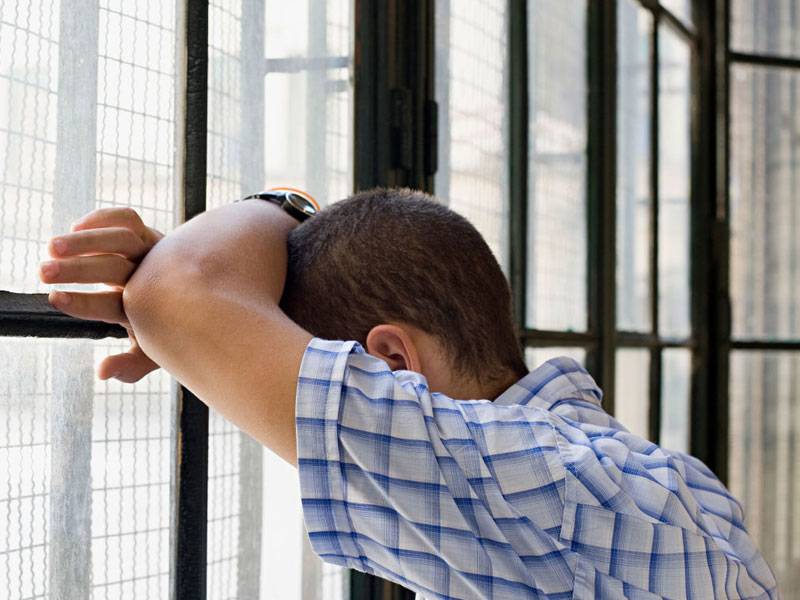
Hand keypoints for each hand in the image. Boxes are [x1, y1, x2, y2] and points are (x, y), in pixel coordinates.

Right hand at [39, 207, 164, 382]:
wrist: (203, 297)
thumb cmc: (166, 327)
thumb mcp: (152, 351)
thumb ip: (130, 365)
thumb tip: (102, 372)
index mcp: (148, 308)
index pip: (114, 306)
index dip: (84, 304)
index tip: (53, 299)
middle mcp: (152, 277)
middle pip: (114, 268)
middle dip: (77, 270)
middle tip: (43, 272)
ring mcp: (152, 253)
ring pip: (121, 238)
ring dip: (84, 241)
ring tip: (50, 247)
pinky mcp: (148, 234)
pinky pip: (128, 220)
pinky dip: (102, 219)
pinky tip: (75, 227)